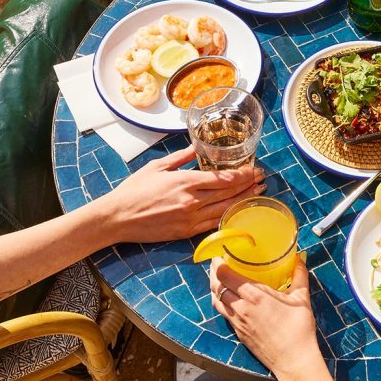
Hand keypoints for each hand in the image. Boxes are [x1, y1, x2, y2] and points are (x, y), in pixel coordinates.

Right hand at [102, 146, 264, 241]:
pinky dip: (228, 218)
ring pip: (224, 210)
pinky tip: (239, 213)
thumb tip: (195, 146)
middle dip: (248, 186)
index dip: (241, 175)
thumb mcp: (158, 166)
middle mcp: (191, 201)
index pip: (222, 179)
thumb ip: (180, 157)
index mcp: (185, 182)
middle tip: (262, 179)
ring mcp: (189, 219)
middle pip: (228, 194)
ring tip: (258, 194)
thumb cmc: (134, 190)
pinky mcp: (185, 233)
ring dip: (243, 202)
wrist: (118, 218)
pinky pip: (213, 226)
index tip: (253, 169)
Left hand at [210, 255, 318, 378]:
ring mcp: (237, 322)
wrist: (293, 361)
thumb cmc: (298, 329)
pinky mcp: (238, 333)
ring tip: (218, 278)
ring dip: (214, 288)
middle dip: (213, 272)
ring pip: (216, 301)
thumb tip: (300, 258)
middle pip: (216, 286)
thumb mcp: (301, 298)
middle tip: (216, 262)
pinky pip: (223, 313)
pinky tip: (227, 299)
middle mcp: (241, 308)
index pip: (225, 276)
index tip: (219, 254)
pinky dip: (220, 302)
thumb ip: (299, 275)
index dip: (218, 263)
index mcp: (255, 296)